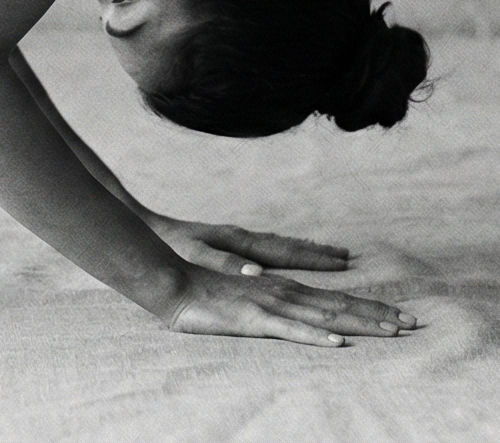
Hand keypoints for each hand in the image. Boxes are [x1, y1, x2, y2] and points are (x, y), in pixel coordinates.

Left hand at [141, 212, 350, 274]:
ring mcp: (239, 238)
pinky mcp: (231, 241)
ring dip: (308, 250)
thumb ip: (224, 263)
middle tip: (348, 257)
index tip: (341, 263)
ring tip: (332, 254)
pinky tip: (294, 254)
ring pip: (282, 244)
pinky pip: (270, 246)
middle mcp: (245, 239)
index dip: (313, 260)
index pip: (284, 253)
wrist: (150, 227)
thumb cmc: (171, 245)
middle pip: (290, 246)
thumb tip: (254, 272)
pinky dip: (290, 250)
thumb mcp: (195, 256)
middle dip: (320, 254)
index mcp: (240, 244)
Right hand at [159, 264, 418, 345]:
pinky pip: (290, 331)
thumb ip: (275, 306)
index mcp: (287, 291)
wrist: (173, 282)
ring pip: (326, 318)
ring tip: (392, 331)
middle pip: (342, 306)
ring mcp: (272, 306)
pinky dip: (315, 337)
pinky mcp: (254, 320)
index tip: (401, 317)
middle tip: (414, 324)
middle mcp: (287, 294)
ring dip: (361, 323)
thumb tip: (300, 316)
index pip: (338, 300)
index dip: (371, 307)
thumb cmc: (208, 293)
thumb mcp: (250, 299)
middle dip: (380, 315)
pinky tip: (337, 344)